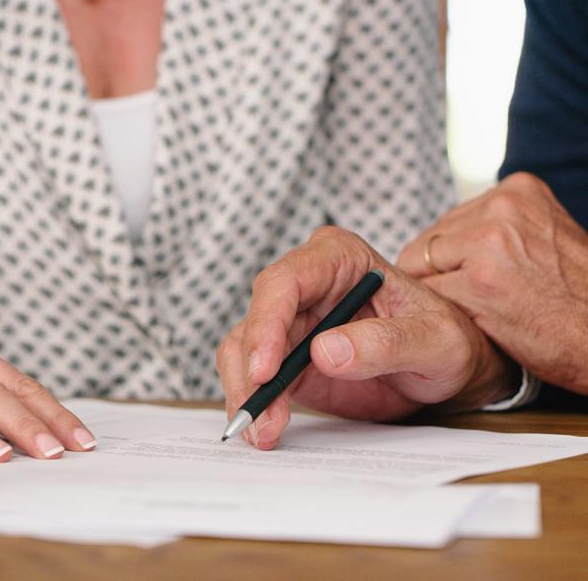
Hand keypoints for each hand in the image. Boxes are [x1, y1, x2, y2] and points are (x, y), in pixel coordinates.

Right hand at [217, 227, 517, 449]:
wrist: (447, 370)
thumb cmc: (448, 341)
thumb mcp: (435, 342)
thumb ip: (386, 343)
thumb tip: (325, 351)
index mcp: (339, 258)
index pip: (284, 282)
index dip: (266, 325)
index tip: (266, 371)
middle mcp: (306, 284)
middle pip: (255, 319)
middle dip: (251, 371)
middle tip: (260, 417)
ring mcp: (290, 320)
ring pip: (243, 350)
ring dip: (247, 393)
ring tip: (266, 432)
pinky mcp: (283, 356)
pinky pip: (251, 375)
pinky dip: (252, 403)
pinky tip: (266, 429)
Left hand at [399, 172, 587, 393]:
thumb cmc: (574, 296)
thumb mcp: (543, 236)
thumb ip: (497, 227)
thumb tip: (441, 237)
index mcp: (518, 190)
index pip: (449, 221)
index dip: (448, 257)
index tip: (467, 276)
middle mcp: (502, 208)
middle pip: (429, 241)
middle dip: (439, 273)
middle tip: (473, 297)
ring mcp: (488, 243)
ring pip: (421, 267)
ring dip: (438, 293)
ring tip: (478, 308)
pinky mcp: (478, 283)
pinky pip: (430, 295)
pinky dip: (443, 313)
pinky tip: (474, 321)